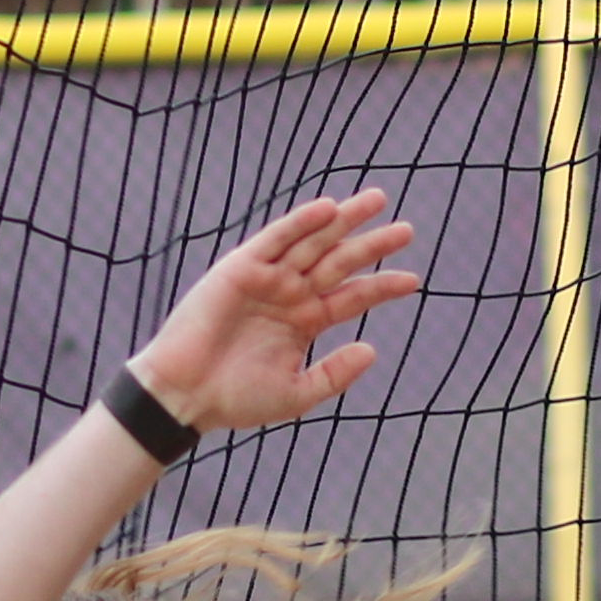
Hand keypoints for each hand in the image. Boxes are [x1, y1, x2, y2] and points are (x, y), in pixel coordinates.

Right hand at [130, 193, 421, 438]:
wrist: (186, 395)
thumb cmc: (236, 398)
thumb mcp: (295, 393)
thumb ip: (334, 374)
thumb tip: (373, 350)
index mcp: (305, 322)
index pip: (352, 297)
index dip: (382, 287)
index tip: (413, 280)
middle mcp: (290, 295)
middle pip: (340, 262)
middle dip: (372, 245)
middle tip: (407, 230)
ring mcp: (267, 279)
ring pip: (313, 243)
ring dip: (343, 222)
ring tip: (376, 201)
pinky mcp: (240, 269)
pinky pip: (275, 240)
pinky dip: (300, 223)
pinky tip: (327, 210)